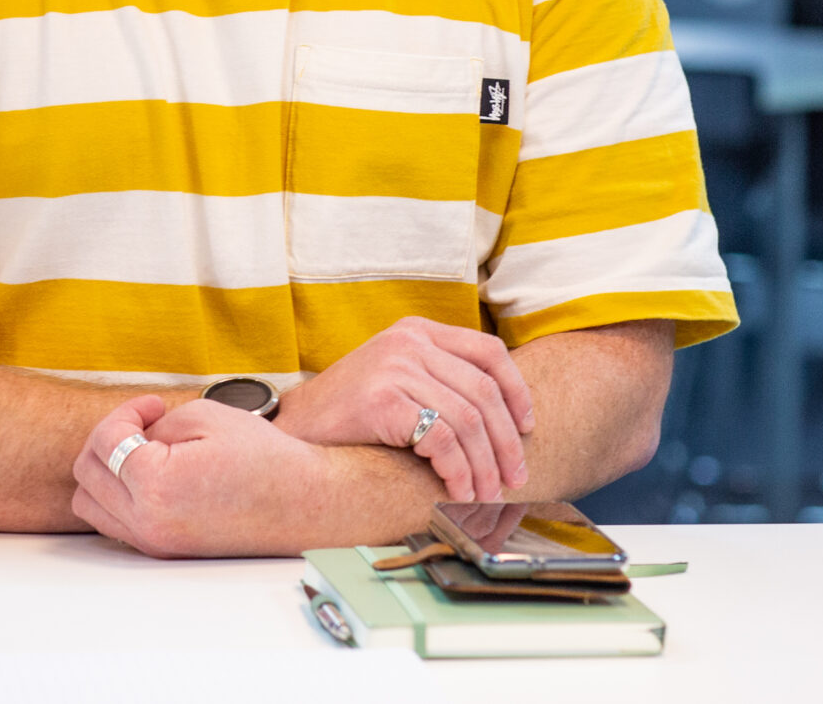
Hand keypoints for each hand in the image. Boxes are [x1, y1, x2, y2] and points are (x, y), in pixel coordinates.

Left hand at [71, 393, 329, 557]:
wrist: (306, 504)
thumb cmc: (265, 459)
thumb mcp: (205, 416)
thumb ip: (153, 424)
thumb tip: (130, 436)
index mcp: (155, 485)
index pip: (105, 440)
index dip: (126, 412)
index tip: (152, 405)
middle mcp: (149, 522)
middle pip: (87, 474)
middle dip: (108, 439)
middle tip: (144, 424)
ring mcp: (156, 542)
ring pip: (91, 505)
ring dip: (106, 472)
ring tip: (142, 450)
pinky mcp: (166, 551)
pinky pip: (116, 524)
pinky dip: (118, 497)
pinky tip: (149, 477)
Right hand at [272, 315, 533, 500]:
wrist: (295, 429)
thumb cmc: (350, 413)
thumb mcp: (397, 377)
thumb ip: (440, 380)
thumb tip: (505, 421)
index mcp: (416, 329)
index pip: (488, 351)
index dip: (517, 392)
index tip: (528, 429)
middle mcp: (407, 341)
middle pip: (484, 392)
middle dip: (507, 442)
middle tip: (515, 477)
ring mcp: (394, 367)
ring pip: (468, 421)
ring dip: (485, 466)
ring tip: (486, 493)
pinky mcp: (383, 400)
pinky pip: (442, 440)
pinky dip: (459, 471)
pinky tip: (458, 489)